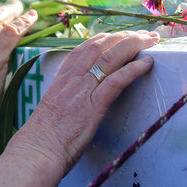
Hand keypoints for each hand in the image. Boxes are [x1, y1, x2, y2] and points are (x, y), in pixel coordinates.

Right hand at [18, 31, 159, 173]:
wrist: (36, 152)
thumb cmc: (41, 140)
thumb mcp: (51, 112)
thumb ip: (64, 101)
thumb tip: (73, 104)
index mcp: (60, 80)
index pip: (83, 49)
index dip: (103, 39)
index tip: (118, 35)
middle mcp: (72, 80)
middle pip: (100, 47)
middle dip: (124, 37)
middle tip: (144, 34)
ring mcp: (82, 91)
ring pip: (109, 57)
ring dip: (133, 45)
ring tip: (150, 41)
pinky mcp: (92, 106)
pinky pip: (116, 81)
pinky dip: (133, 69)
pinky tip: (147, 63)